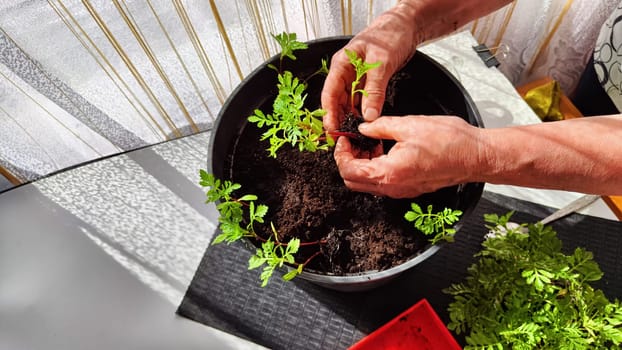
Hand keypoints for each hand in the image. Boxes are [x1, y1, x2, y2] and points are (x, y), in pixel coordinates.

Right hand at [321, 2, 421, 130]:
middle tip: (341, 138)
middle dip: (337, 119)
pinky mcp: (368, 82)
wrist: (406, 26)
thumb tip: (368, 115)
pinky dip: (362, 111)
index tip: (332, 130)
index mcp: (341, 64)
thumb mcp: (381, 63)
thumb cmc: (390, 35)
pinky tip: (365, 122)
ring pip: (348, 102)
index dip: (329, 113)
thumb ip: (374, 90)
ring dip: (350, 117)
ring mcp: (356, 78)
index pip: (329, 93)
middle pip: (336, 100)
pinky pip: (361, 100)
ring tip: (352, 134)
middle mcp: (346, 72)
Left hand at [334, 116, 483, 197]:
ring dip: (363, 164)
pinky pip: (384, 183)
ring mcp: (402, 191)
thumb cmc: (450, 142)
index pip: (348, 171)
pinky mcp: (410, 188)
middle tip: (353, 141)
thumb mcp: (409, 124)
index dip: (341, 154)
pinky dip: (377, 168)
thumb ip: (380, 127)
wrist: (477, 156)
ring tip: (372, 143)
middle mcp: (393, 187)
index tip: (344, 139)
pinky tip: (386, 150)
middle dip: (348, 160)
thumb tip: (363, 128)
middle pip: (353, 182)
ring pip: (368, 184)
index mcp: (389, 172)